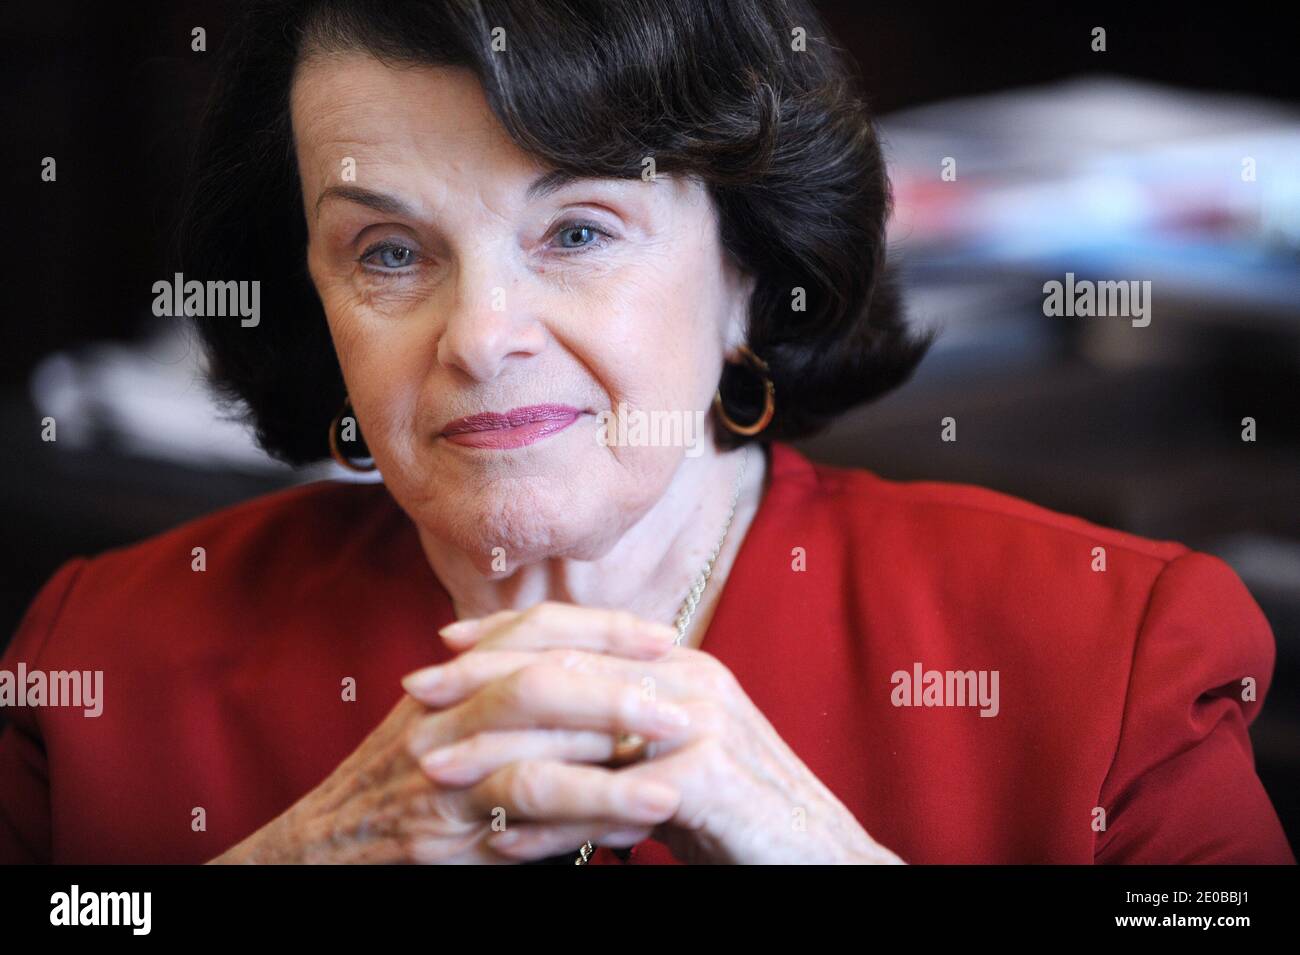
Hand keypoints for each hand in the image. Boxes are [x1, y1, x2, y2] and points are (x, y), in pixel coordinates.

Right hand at [206, 608, 682, 862]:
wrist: (326, 844)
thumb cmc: (402, 779)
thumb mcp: (449, 718)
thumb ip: (509, 688)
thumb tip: (599, 666)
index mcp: (452, 680)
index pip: (532, 632)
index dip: (599, 628)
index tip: (661, 636)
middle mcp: (441, 718)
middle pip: (535, 683)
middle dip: (615, 691)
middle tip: (681, 707)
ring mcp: (440, 777)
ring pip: (528, 759)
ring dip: (608, 767)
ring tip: (673, 775)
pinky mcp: (442, 837)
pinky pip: (519, 825)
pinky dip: (582, 819)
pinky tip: (632, 825)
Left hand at [402, 601, 904, 863]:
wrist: (817, 853)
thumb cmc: (737, 808)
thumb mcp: (672, 750)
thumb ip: (621, 725)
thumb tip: (553, 719)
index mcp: (676, 663)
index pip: (580, 630)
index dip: (509, 632)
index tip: (443, 644)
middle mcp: (688, 678)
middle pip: (566, 663)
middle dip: (482, 677)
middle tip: (414, 693)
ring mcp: (700, 722)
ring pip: (578, 724)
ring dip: (498, 747)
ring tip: (433, 765)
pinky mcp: (706, 776)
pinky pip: (607, 797)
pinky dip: (549, 821)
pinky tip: (500, 839)